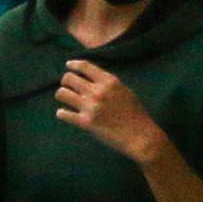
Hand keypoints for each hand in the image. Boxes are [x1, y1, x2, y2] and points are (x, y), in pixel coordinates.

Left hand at [54, 60, 172, 166]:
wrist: (140, 136)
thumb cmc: (136, 114)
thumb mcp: (125, 91)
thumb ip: (109, 84)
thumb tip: (94, 79)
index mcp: (109, 81)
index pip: (84, 66)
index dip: (73, 65)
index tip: (68, 66)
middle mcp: (97, 91)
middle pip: (69, 78)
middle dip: (66, 82)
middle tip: (68, 87)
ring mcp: (90, 107)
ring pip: (62, 93)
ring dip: (62, 95)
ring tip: (66, 100)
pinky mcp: (86, 123)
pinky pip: (63, 114)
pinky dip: (62, 113)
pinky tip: (65, 114)